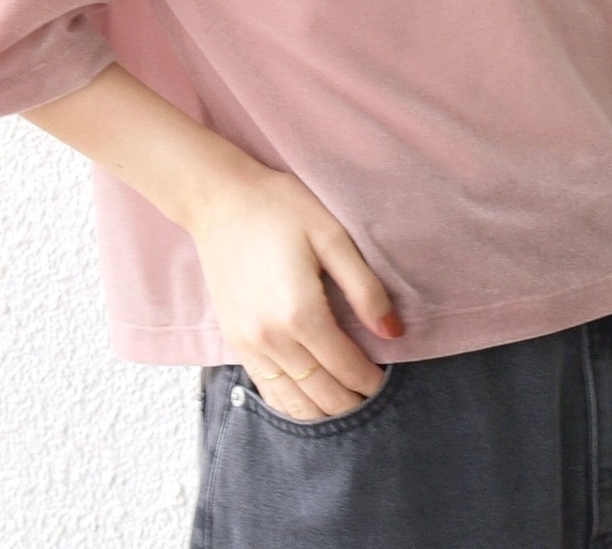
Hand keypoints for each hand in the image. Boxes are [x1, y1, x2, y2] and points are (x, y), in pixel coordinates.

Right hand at [187, 164, 404, 419]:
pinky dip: (292, 403)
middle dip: (352, 403)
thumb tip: (393, 332)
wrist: (219, 200)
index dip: (371, 381)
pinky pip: (266, 389)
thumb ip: (364, 288)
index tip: (389, 382)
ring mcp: (248, 343)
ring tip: (348, 406)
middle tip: (375, 400)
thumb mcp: (332, 236)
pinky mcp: (234, 340)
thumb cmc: (280, 208)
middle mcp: (271, 338)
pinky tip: (309, 402)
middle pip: (321, 393)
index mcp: (301, 312)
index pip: (345, 366)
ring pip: (292, 400)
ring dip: (323, 411)